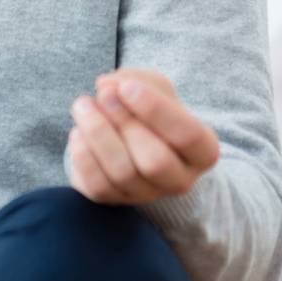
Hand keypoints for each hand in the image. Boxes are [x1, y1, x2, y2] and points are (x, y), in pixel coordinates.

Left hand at [67, 68, 220, 204]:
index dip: (155, 110)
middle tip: (103, 94)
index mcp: (203, 150)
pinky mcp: (116, 201)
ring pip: (123, 174)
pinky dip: (83, 156)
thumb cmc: (150, 110)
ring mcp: (148, 195)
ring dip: (97, 134)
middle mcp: (180, 180)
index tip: (126, 87)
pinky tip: (78, 132)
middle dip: (124, 123)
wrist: (134, 139)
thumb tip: (106, 86)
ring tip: (82, 106)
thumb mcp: (154, 87)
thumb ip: (136, 79)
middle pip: (155, 161)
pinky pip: (98, 186)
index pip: (187, 135)